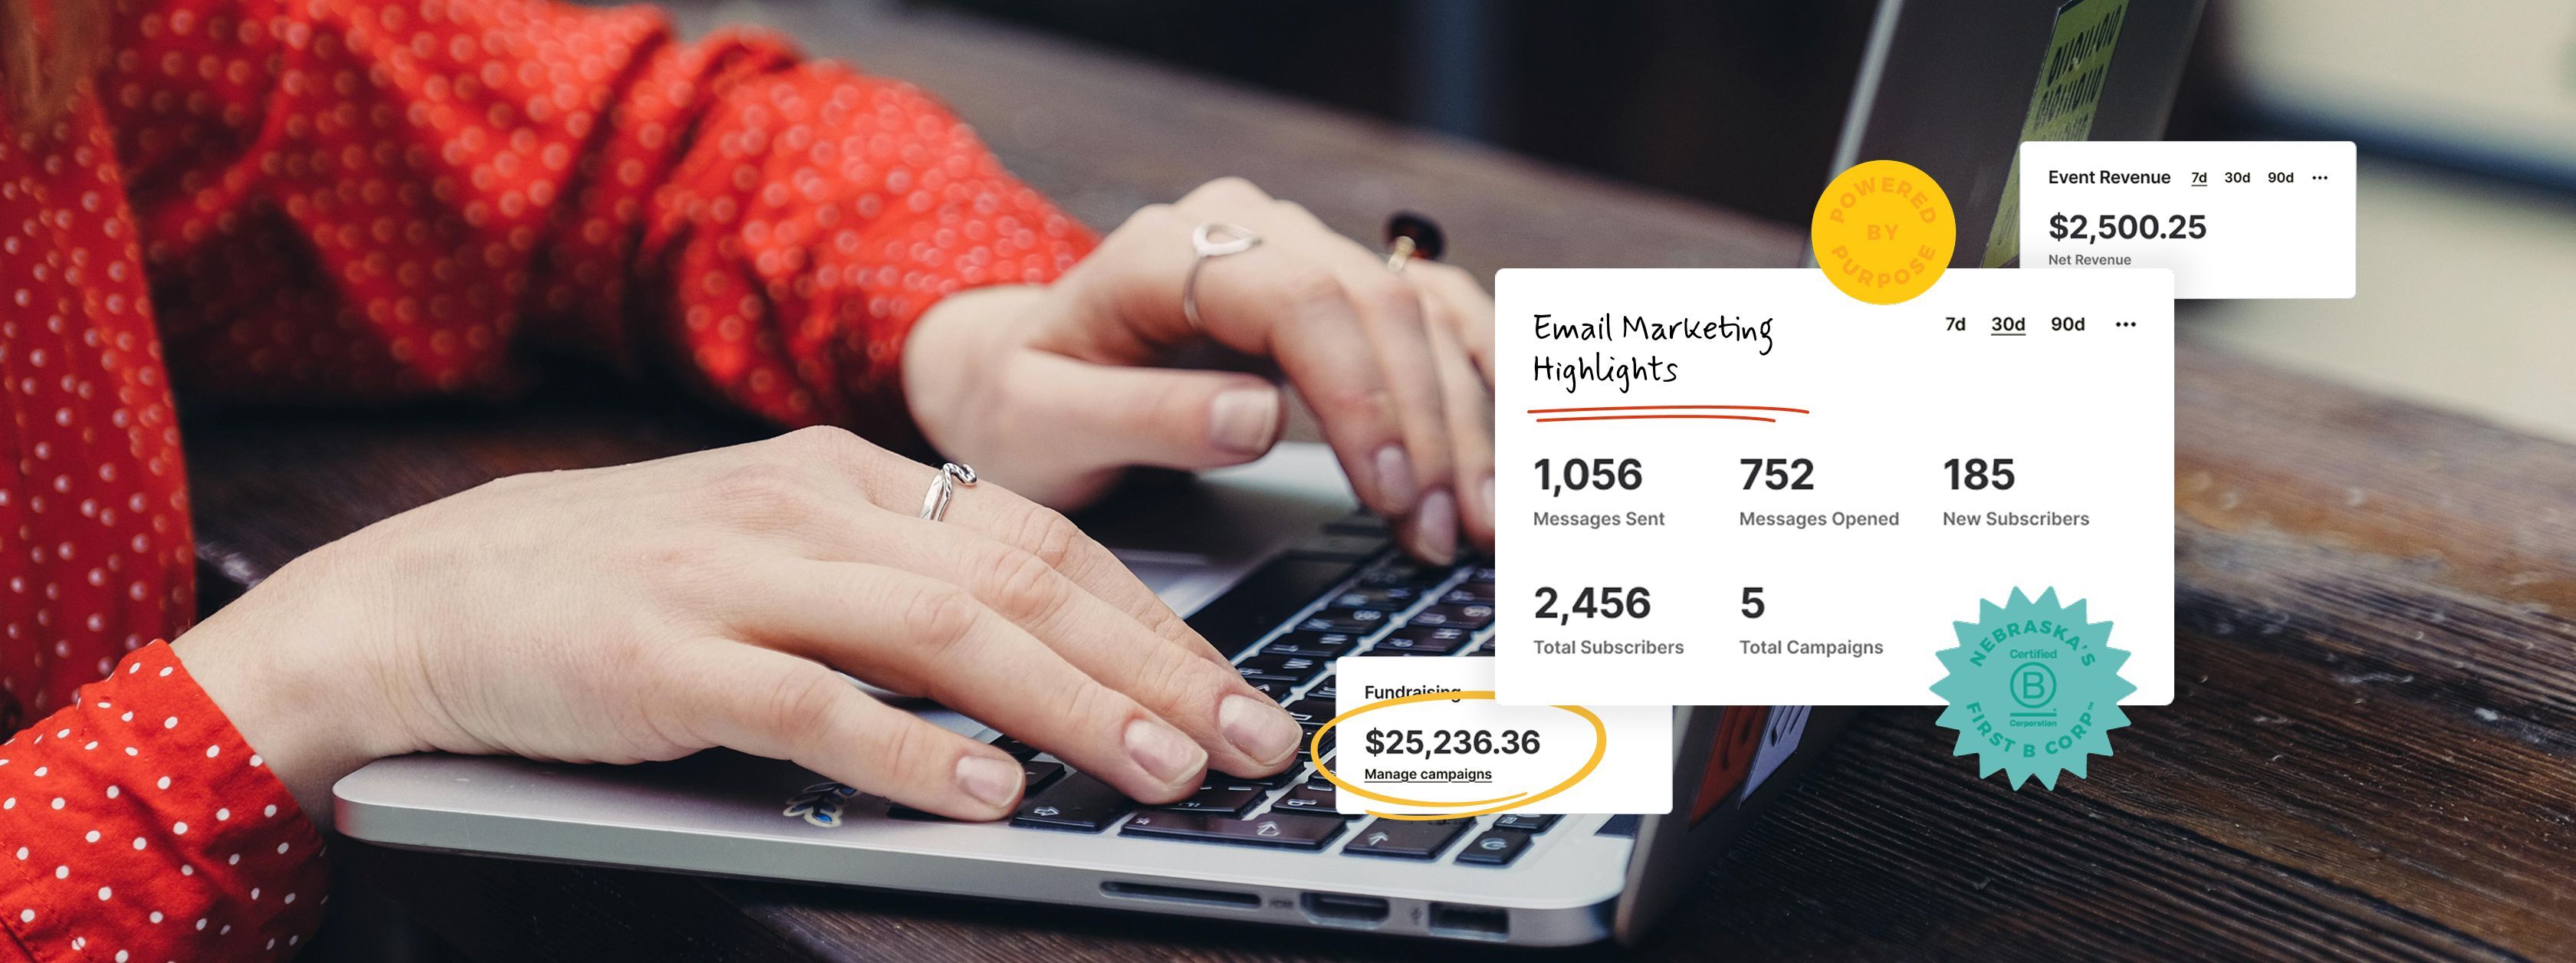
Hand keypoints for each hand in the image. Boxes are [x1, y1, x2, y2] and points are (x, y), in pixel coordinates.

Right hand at [173, 427, 1304, 827]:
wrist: (415, 595)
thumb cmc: (613, 588)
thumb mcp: (770, 552)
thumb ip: (891, 590)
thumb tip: (1041, 666)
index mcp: (845, 479)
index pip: (1040, 540)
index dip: (1155, 616)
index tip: (1238, 685)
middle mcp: (808, 512)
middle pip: (1022, 583)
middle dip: (1155, 665)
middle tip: (1249, 739)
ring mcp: (735, 580)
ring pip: (942, 632)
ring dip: (1069, 705)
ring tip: (1160, 768)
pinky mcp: (664, 662)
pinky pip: (808, 707)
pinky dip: (907, 750)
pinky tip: (987, 791)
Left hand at [902, 178, 1496, 561]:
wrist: (1019, 369)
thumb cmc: (1023, 398)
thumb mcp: (1043, 422)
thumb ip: (1143, 418)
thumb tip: (1259, 418)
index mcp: (1170, 247)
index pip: (1304, 300)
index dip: (1363, 395)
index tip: (1390, 489)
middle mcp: (1252, 228)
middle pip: (1382, 307)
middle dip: (1431, 426)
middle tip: (1448, 532)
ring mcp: (1304, 251)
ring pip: (1426, 313)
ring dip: (1473, 415)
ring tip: (1488, 518)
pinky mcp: (1338, 292)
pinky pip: (1436, 320)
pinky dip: (1479, 388)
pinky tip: (1505, 457)